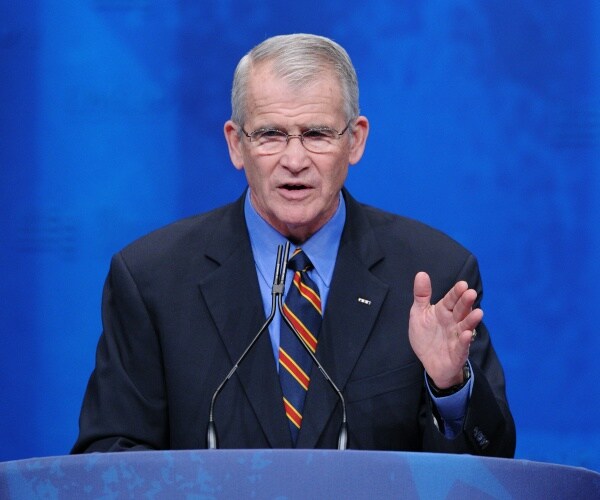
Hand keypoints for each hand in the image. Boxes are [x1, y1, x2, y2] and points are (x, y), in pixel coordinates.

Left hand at [409, 271, 482, 388]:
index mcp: (444, 311)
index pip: (451, 300)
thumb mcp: (419, 313)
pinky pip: (462, 347)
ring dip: (471, 320)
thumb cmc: (426, 335)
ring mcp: (457, 337)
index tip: (462, 284)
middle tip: (471, 293)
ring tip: (478, 312)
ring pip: (465, 327)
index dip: (456, 293)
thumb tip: (421, 273)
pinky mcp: (458, 353)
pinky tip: (467, 334)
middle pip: (461, 311)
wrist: (429, 362)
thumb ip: (421, 295)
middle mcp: (453, 323)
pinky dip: (465, 341)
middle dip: (466, 303)